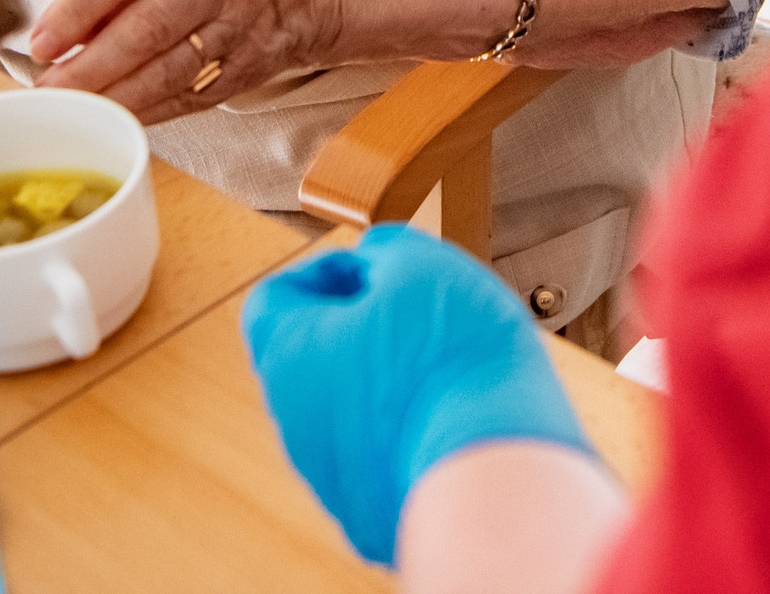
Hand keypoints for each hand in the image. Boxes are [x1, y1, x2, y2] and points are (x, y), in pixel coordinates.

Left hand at [30, 0, 342, 119]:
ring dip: (115, 95)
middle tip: (49, 88)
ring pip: (169, 70)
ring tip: (74, 108)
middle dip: (90, 64)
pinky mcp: (251, 67)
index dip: (79, 6)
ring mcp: (242, 24)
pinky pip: (192, 96)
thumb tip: (64, 30)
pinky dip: (150, 111)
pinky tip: (118, 118)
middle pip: (147, 26)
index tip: (43, 40)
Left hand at [243, 224, 599, 565]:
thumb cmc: (452, 362)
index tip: (376, 270)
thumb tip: (373, 263)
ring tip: (448, 374)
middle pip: (316, 359)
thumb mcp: (421, 265)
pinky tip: (455, 425)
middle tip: (423, 319)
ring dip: (388, 387)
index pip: (276, 299)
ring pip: (350, 414)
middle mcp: (295, 424)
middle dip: (364, 331)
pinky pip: (384, 462)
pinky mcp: (370, 517)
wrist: (493, 475)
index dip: (327, 272)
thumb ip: (384, 252)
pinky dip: (410, 440)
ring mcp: (330, 479)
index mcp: (288, 355)